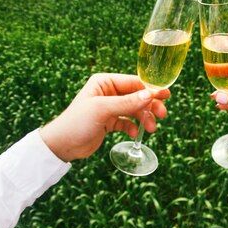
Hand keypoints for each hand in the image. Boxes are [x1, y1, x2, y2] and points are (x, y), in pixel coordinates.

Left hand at [40, 73, 169, 161]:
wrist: (61, 145)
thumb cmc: (77, 122)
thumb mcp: (103, 109)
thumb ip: (127, 102)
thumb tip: (150, 95)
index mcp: (104, 82)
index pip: (133, 82)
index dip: (150, 89)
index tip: (166, 95)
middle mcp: (108, 93)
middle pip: (137, 96)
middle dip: (150, 105)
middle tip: (162, 114)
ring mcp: (110, 108)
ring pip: (134, 110)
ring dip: (144, 118)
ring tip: (151, 129)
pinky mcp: (109, 122)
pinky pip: (127, 122)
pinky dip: (133, 127)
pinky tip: (135, 134)